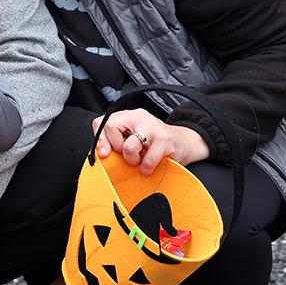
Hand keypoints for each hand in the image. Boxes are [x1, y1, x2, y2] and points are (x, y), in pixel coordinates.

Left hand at [94, 108, 209, 174]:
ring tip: (139, 161)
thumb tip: (101, 155)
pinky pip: (147, 160)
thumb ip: (116, 144)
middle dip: (117, 149)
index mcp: (127, 116)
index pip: (102, 122)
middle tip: (129, 155)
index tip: (104, 154)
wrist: (184, 143)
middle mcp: (138, 116)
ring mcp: (152, 126)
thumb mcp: (132, 139)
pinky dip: (146, 168)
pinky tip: (149, 168)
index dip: (100, 139)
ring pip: (128, 146)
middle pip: (111, 128)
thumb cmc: (153, 144)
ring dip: (132, 160)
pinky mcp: (164, 139)